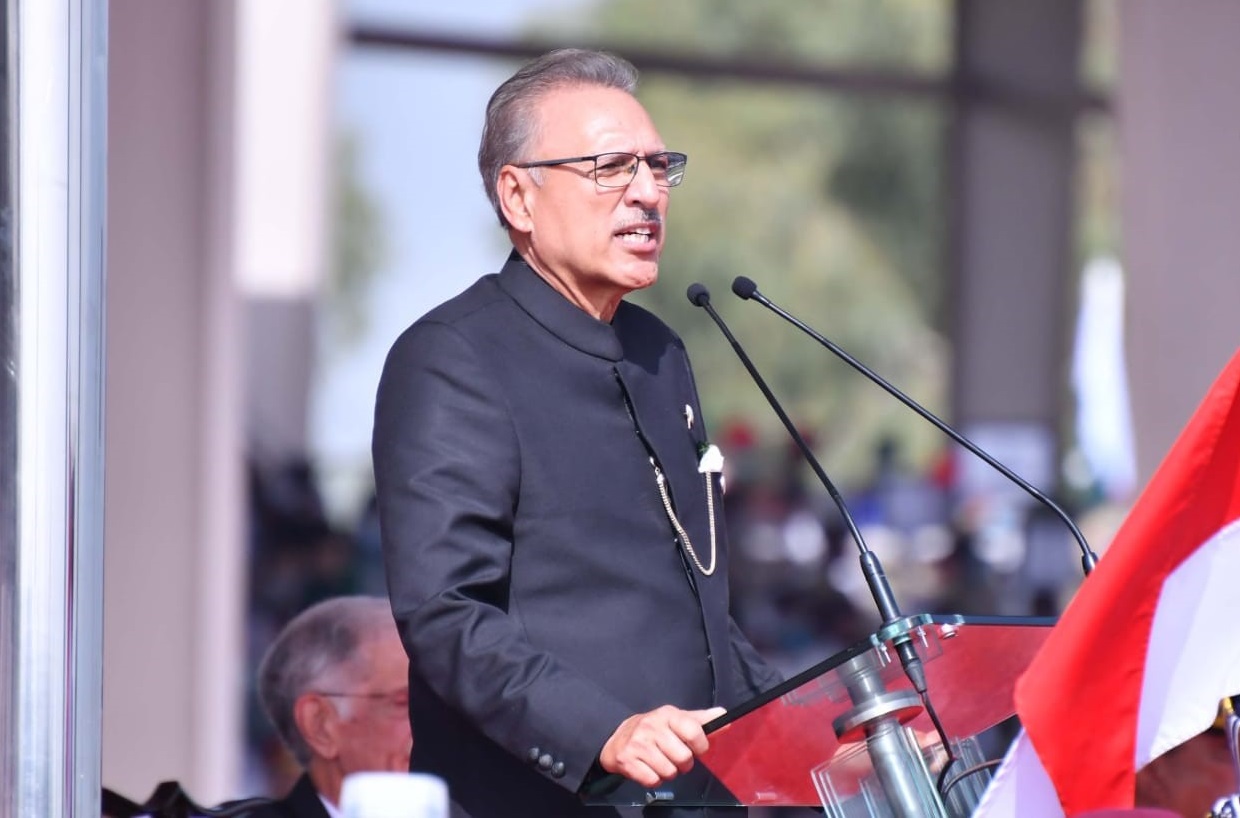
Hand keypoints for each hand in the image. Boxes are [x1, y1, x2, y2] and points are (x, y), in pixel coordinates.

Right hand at [599, 705, 725, 787]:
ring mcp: (638, 743)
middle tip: (674, 757)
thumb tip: (724, 715)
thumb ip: (700, 721)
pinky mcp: (627, 760)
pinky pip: (652, 780)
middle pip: (684, 757)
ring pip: (669, 772)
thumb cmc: (653, 730)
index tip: (695, 748)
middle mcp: (651, 726)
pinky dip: (653, 779)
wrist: (616, 739)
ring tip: (660, 763)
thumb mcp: (676, 720)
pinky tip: (648, 769)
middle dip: (683, 763)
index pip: (694, 731)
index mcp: (667, 715)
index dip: (700, 745)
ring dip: (668, 773)